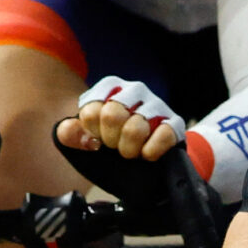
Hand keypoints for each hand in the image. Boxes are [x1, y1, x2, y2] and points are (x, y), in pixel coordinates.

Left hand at [57, 77, 182, 160]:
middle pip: (112, 116)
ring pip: (135, 129)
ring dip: (129, 150)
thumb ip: (71, 134)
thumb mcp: (87, 138)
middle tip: (116, 146)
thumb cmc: (113, 142)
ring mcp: (157, 105)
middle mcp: (134, 90)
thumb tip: (87, 138)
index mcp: (110, 87)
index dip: (92, 133)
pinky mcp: (175, 122)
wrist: (146, 161)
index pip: (91, 111)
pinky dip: (150, 152)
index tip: (99, 138)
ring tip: (132, 152)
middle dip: (111, 141)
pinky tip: (147, 155)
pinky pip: (162, 136)